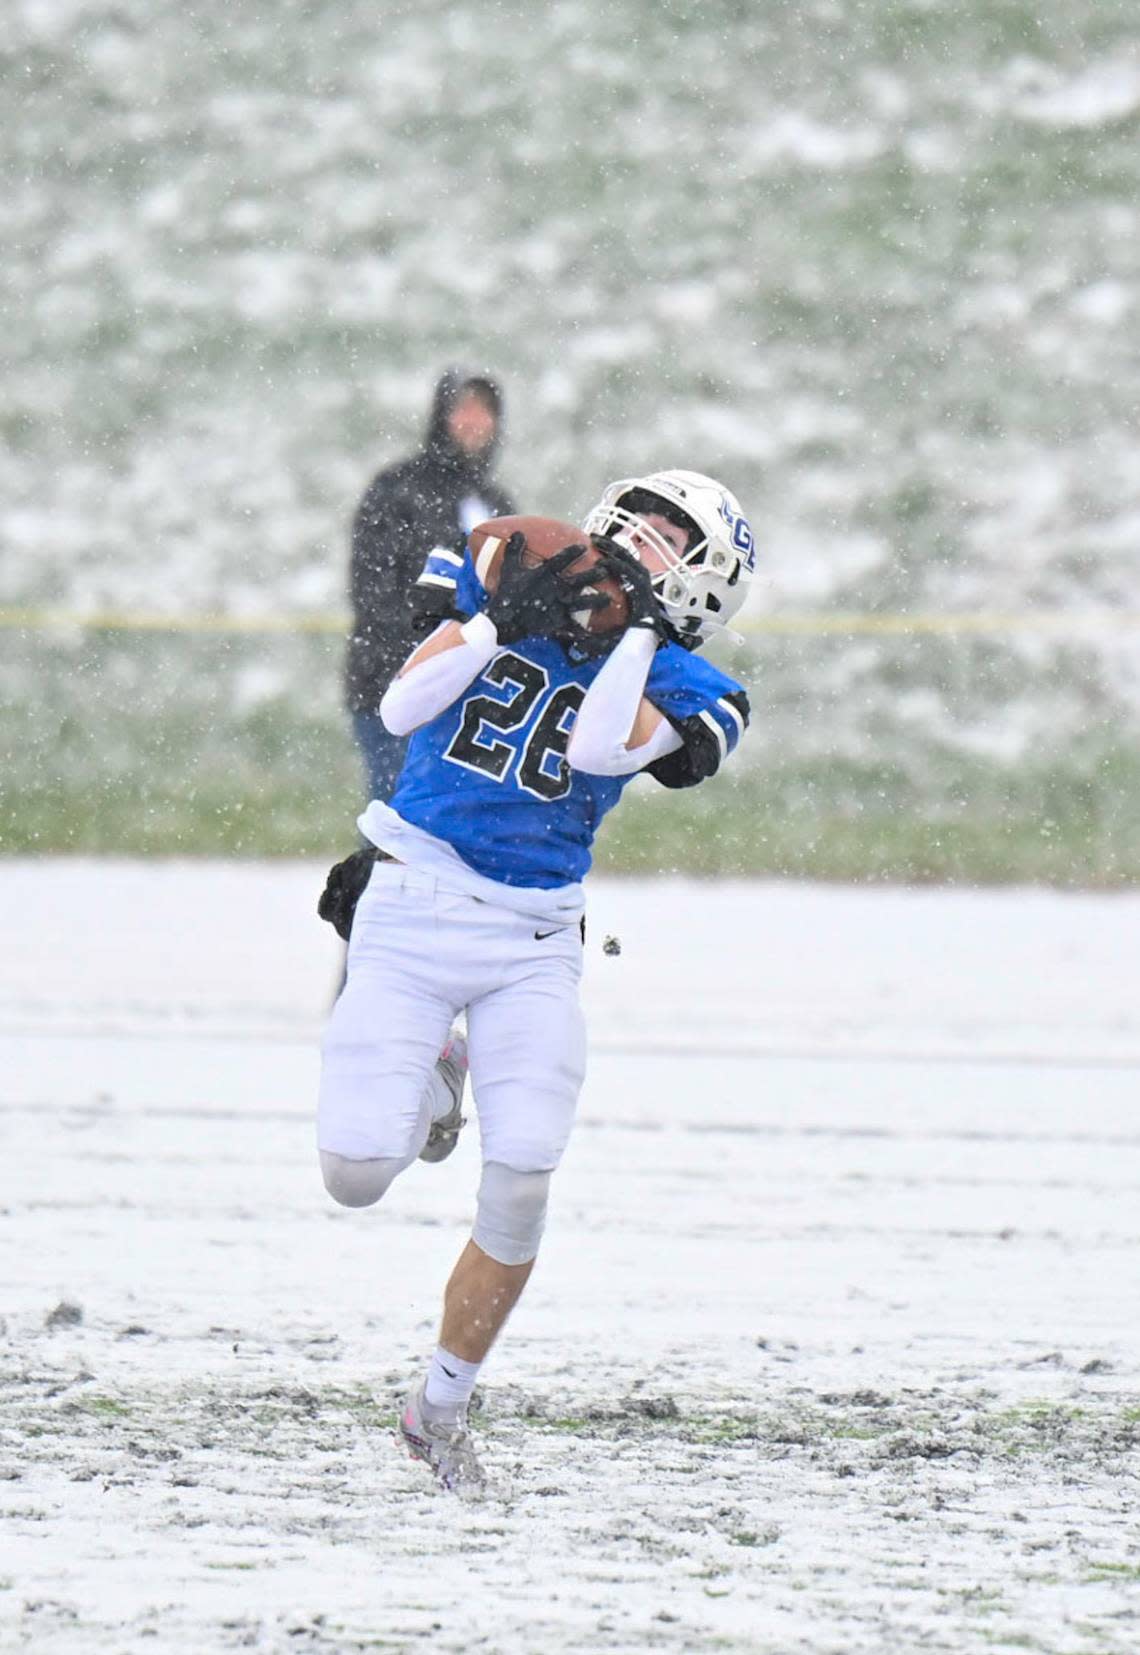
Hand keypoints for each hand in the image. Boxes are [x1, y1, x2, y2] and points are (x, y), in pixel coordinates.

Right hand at [485, 534, 609, 642]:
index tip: (585, 546)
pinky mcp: (557, 621)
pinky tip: (594, 631)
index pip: (562, 559)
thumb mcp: (509, 567)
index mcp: (544, 574)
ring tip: (608, 599)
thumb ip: (514, 549)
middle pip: (579, 580)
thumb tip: (518, 531)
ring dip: (596, 600)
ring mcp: (558, 606)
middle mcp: (555, 588)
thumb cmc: (507, 592)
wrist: (503, 619)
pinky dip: (583, 630)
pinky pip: (573, 626)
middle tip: (605, 571)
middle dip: (593, 575)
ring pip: (582, 602)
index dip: (574, 552)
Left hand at [592, 537, 668, 642]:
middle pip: (622, 553)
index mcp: (635, 579)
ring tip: (594, 541)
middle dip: (607, 543)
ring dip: (610, 548)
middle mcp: (640, 576)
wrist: (644, 638)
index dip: (608, 548)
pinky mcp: (642, 585)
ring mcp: (642, 579)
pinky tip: (601, 561)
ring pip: (625, 557)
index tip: (593, 542)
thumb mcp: (612, 614)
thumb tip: (582, 616)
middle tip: (591, 536)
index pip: (621, 558)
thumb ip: (600, 609)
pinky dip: (614, 564)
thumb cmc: (629, 630)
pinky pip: (627, 571)